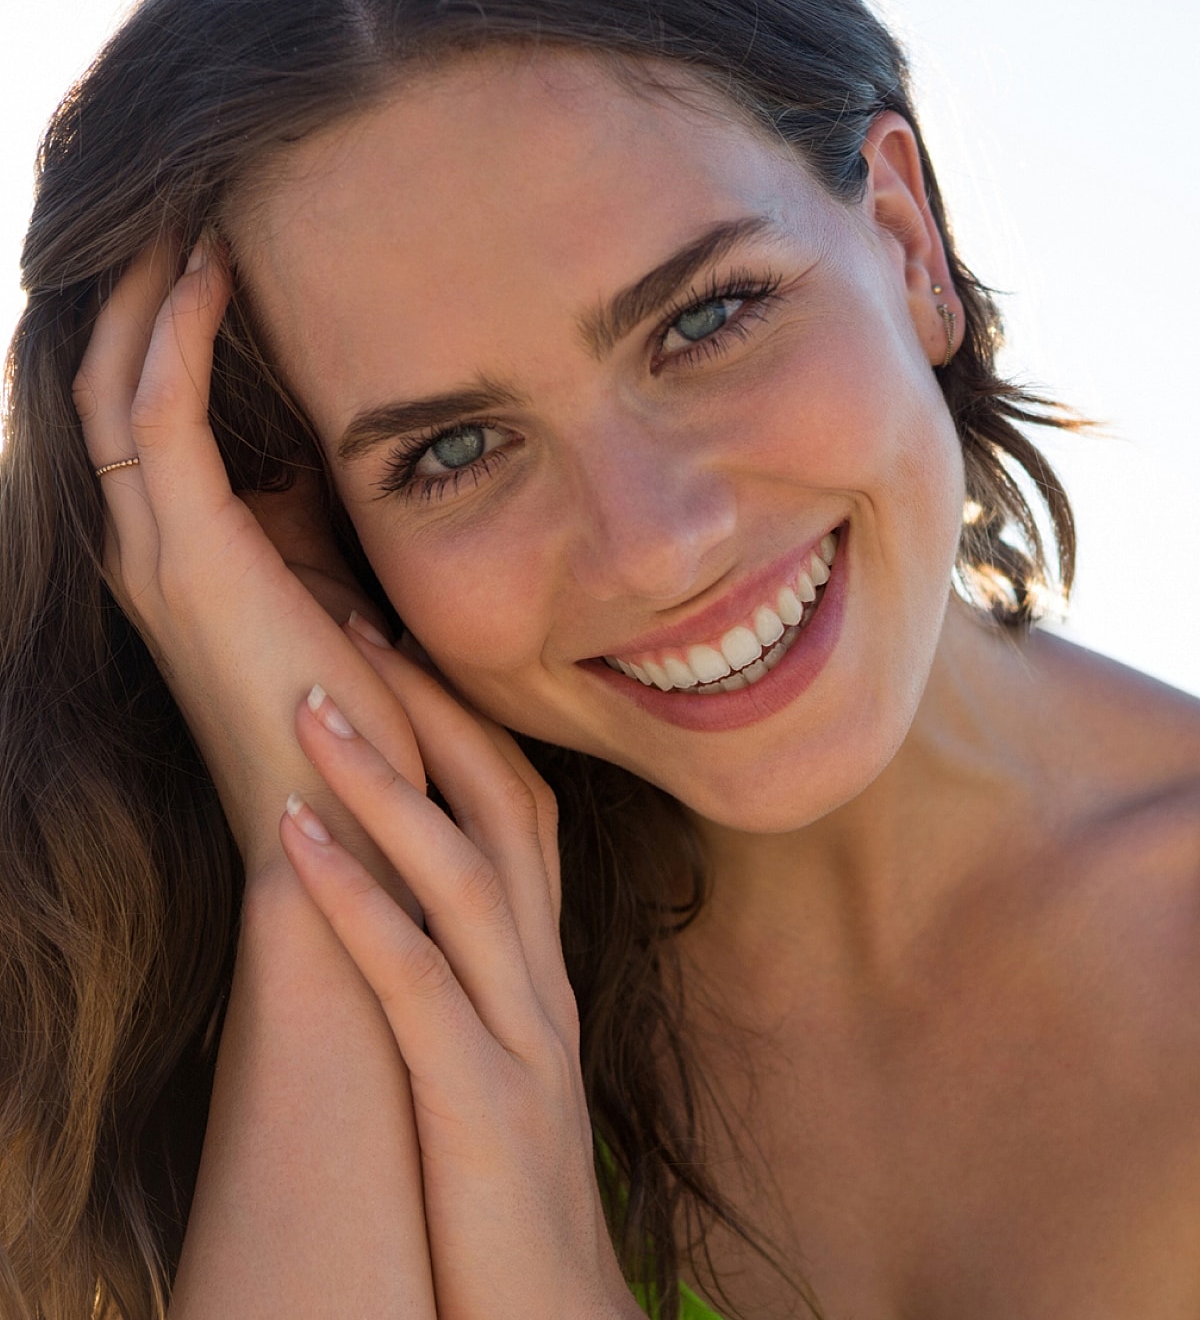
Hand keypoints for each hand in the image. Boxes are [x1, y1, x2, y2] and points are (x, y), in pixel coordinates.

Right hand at [72, 239, 420, 887]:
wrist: (339, 830)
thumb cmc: (351, 724)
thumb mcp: (327, 601)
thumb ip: (310, 532)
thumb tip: (332, 466)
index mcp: (176, 559)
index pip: (140, 414)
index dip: (161, 327)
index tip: (210, 246)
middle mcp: (142, 549)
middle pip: (106, 382)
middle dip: (138, 288)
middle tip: (179, 200)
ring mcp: (155, 554)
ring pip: (118, 383)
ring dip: (151, 292)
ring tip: (189, 208)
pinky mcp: (191, 559)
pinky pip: (163, 413)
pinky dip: (183, 335)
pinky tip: (223, 270)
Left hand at [279, 625, 642, 1319]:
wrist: (550, 1316)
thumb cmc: (503, 1179)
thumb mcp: (495, 1051)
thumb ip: (468, 969)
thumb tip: (399, 886)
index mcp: (542, 962)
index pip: (522, 806)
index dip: (462, 717)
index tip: (393, 644)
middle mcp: (544, 978)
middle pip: (505, 805)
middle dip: (431, 708)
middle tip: (352, 624)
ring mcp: (522, 1034)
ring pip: (465, 873)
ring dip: (386, 781)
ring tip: (310, 705)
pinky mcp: (481, 1099)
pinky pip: (416, 977)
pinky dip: (356, 897)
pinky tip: (296, 840)